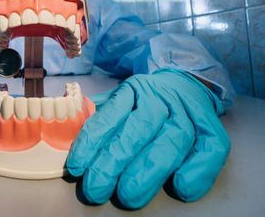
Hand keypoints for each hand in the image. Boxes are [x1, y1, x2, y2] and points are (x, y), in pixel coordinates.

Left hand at [66, 68, 229, 208]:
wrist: (185, 84)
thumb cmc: (145, 101)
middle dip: (113, 162)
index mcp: (133, 90)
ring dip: (149, 172)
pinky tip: (181, 188)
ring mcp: (187, 113)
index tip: (77, 167)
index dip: (91, 142)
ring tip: (127, 195)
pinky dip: (198, 170)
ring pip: (170, 142)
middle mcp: (160, 99)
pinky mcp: (211, 127)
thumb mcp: (119, 99)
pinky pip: (210, 149)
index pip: (109, 116)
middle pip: (137, 131)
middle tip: (95, 188)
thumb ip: (98, 114)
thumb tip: (69, 129)